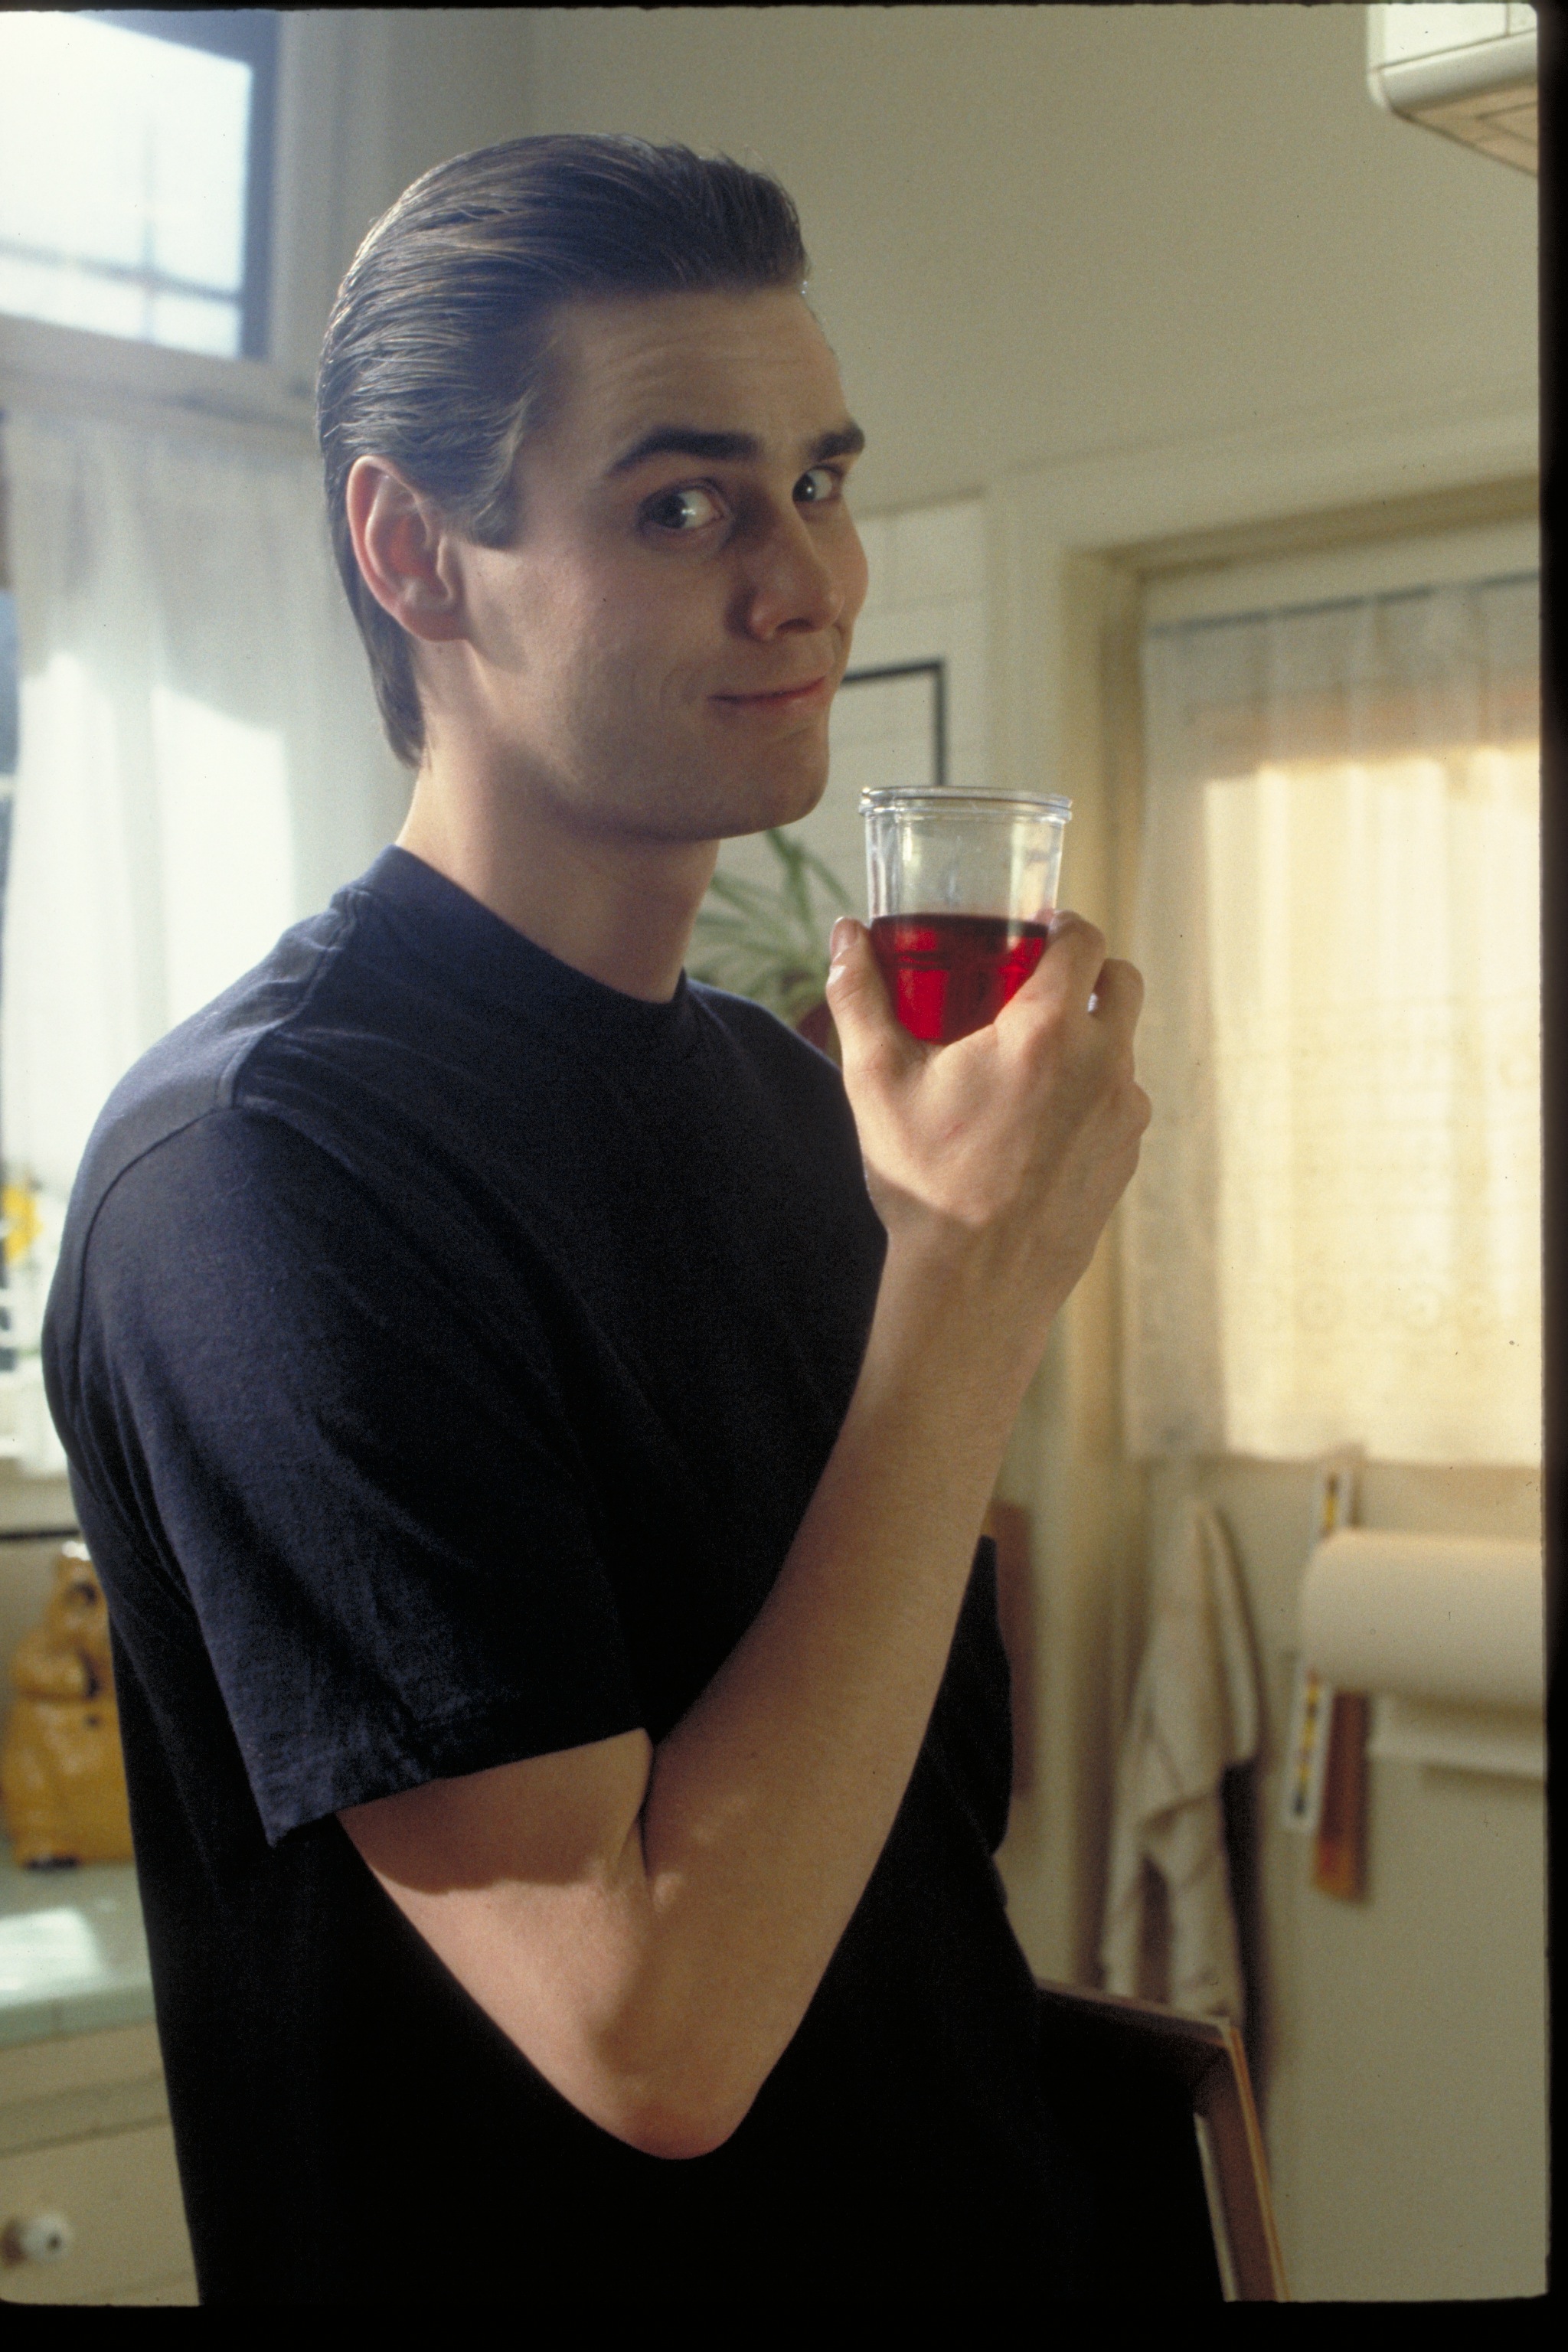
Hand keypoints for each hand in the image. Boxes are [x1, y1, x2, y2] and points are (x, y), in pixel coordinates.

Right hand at [825, 911, 1149, 1358]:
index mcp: (1046, 1031)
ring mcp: (1124, 1113)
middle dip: (1088, 973)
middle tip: (1037, 987)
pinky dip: (1090, 1092)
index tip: (1036, 931)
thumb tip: (845, 934)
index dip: (1064, 924)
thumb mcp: (876, 1080)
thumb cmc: (926, 1180)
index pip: (1087, 939)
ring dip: (1088, 1036)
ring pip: (1122, 1045)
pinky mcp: (1127, 1155)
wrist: (975, 1284)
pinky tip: (1039, 1120)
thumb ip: (860, 995)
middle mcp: (1102, 1064)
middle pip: (1123, 982)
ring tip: (1028, 1062)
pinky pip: (1119, 1100)